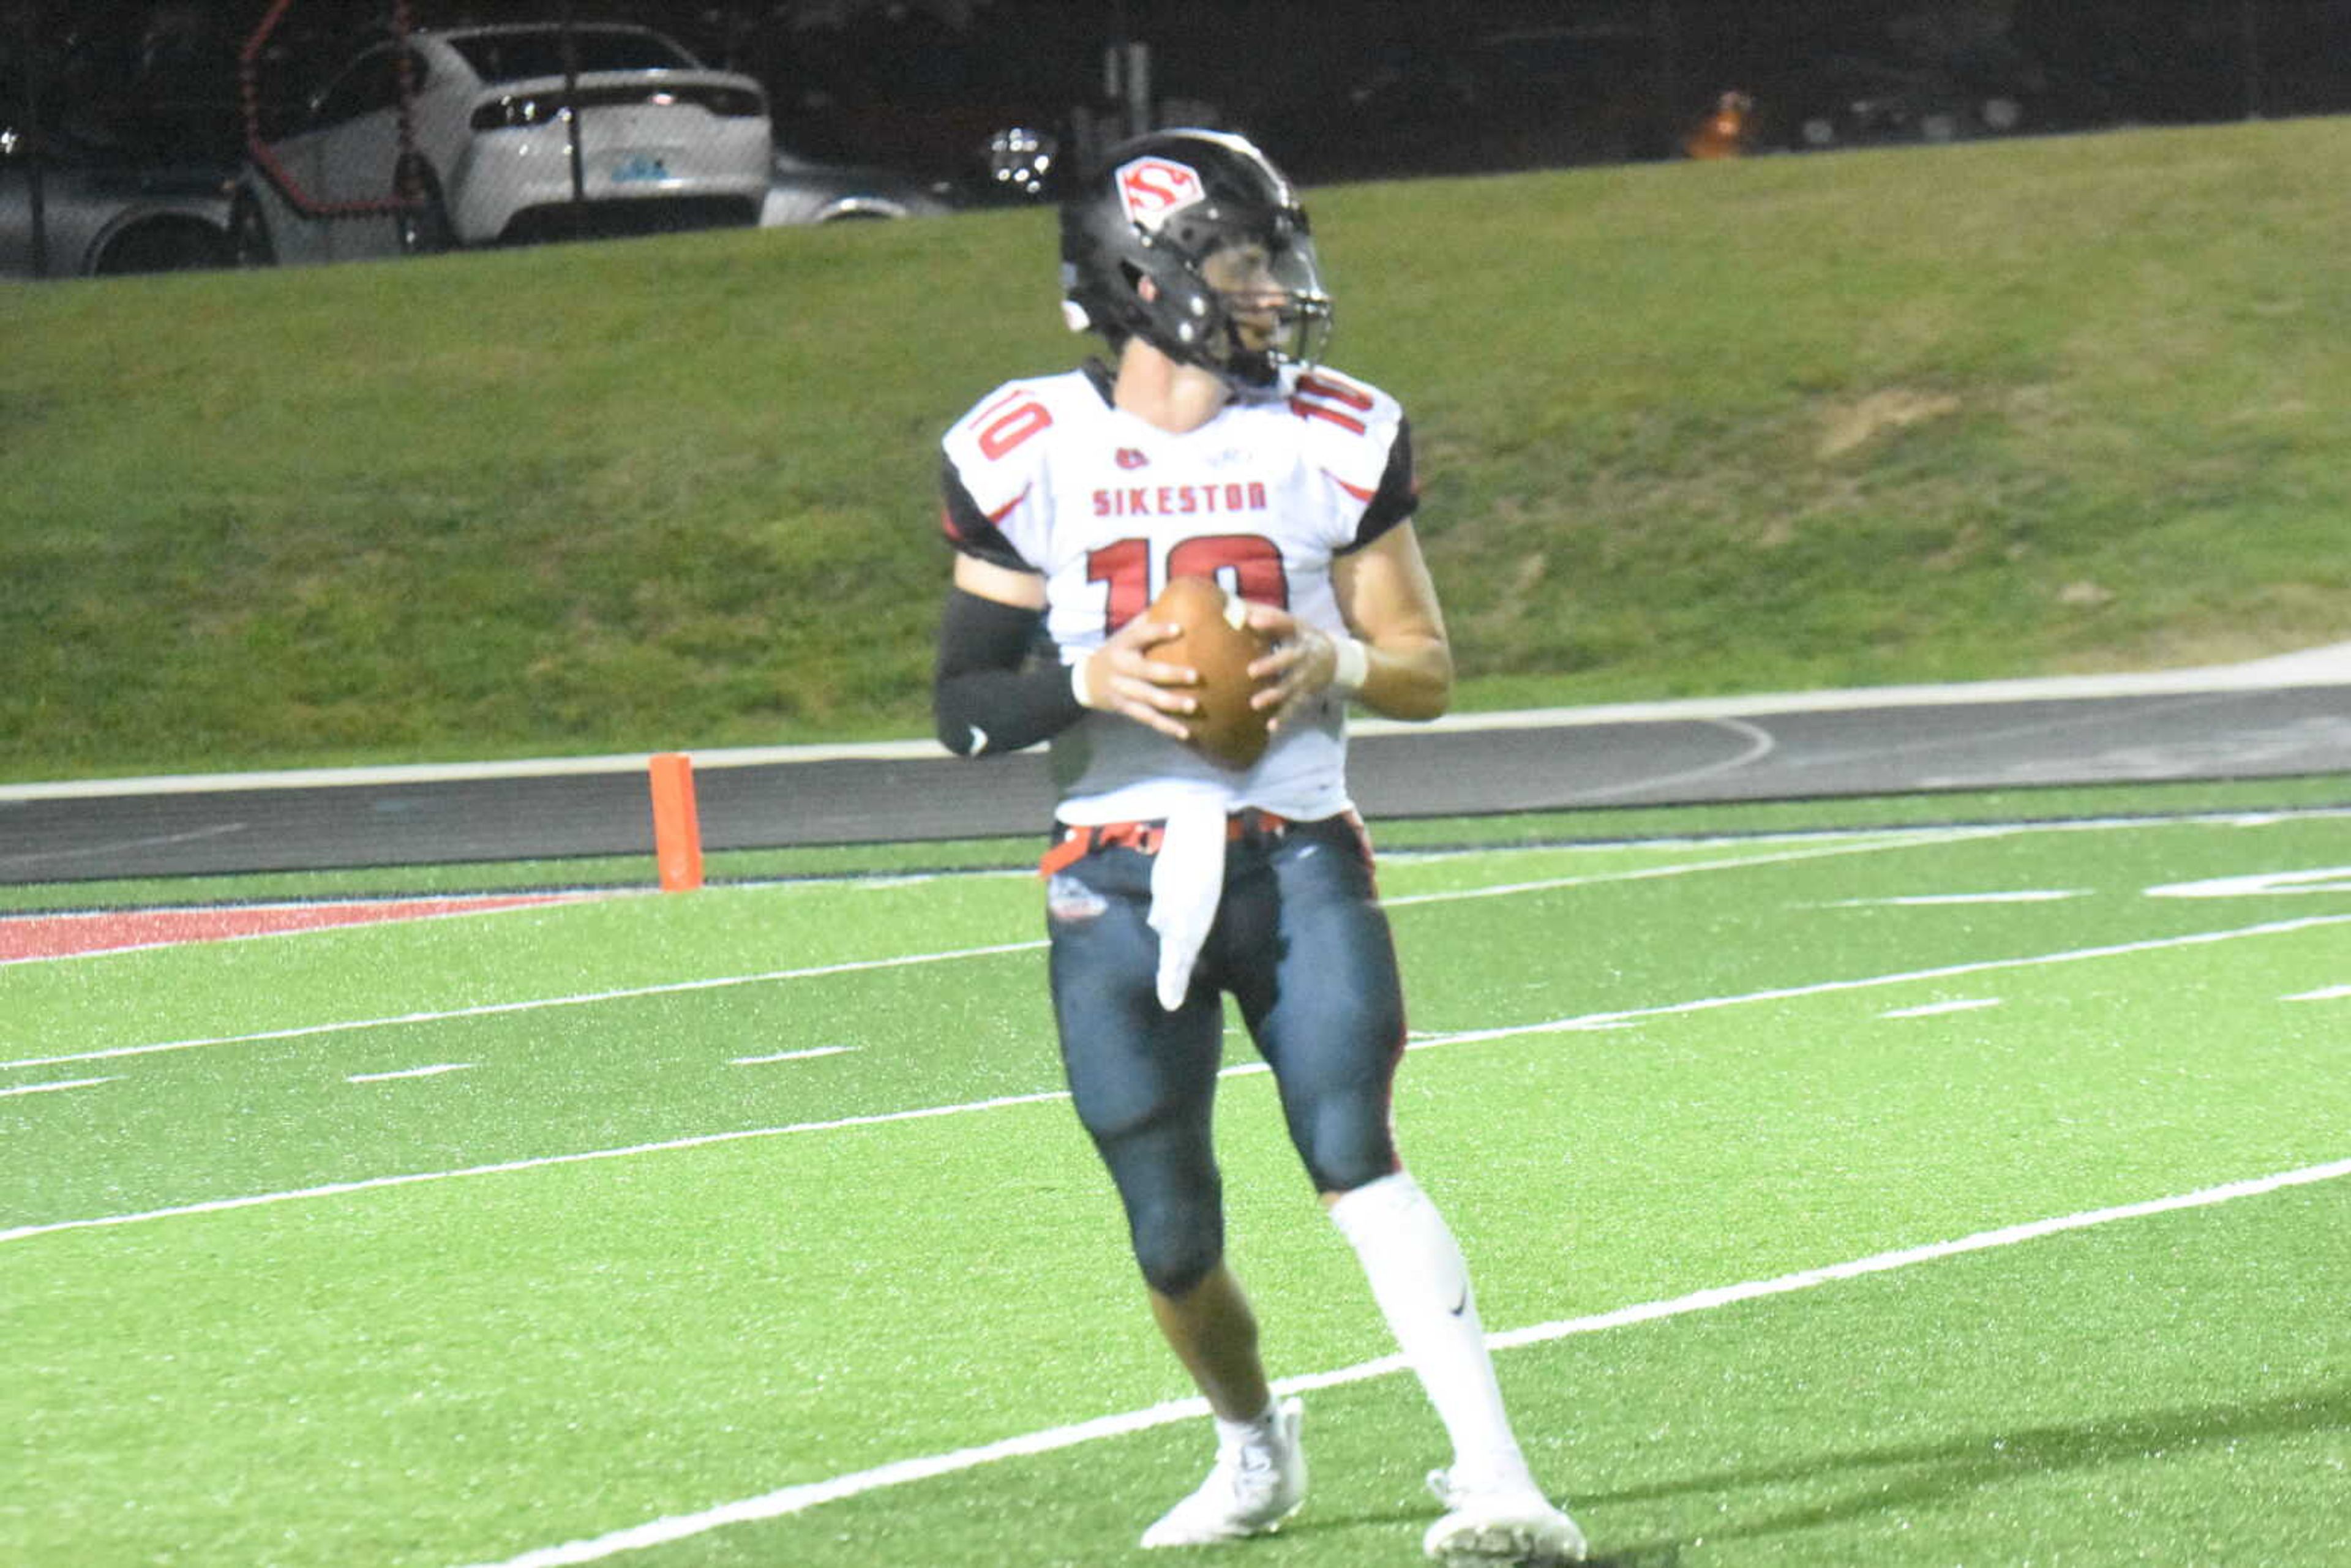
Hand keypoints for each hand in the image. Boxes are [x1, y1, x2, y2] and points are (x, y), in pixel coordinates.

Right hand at [1075, 617, 1198, 740]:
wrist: (1087, 681)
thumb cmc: (1117, 651)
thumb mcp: (1126, 634)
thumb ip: (1148, 622)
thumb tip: (1180, 600)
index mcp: (1123, 645)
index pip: (1140, 635)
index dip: (1158, 631)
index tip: (1178, 628)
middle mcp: (1121, 668)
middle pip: (1147, 672)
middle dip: (1171, 674)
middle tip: (1195, 675)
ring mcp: (1122, 691)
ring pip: (1148, 699)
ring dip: (1172, 703)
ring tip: (1193, 706)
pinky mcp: (1126, 709)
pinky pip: (1148, 719)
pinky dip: (1166, 727)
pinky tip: (1185, 733)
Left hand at [1241, 604, 1341, 735]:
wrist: (1336, 660)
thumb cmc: (1299, 638)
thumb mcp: (1288, 625)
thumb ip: (1262, 617)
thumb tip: (1230, 607)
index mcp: (1299, 632)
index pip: (1286, 624)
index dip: (1270, 621)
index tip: (1250, 620)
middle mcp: (1305, 653)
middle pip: (1290, 658)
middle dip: (1272, 665)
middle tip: (1250, 671)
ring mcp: (1308, 675)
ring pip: (1291, 686)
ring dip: (1274, 696)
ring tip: (1254, 703)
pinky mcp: (1307, 693)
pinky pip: (1295, 707)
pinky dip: (1284, 717)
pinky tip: (1270, 727)